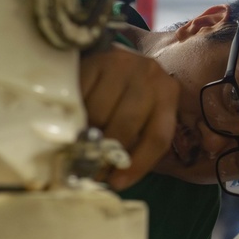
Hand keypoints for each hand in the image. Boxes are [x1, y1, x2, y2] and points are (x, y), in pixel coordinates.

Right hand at [79, 46, 178, 189]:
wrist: (106, 55)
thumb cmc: (125, 94)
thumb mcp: (142, 113)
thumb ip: (136, 140)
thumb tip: (115, 179)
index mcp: (168, 94)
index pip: (158, 137)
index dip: (138, 165)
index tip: (117, 183)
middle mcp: (151, 76)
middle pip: (127, 127)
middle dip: (106, 152)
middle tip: (89, 167)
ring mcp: (123, 65)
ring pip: (100, 114)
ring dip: (86, 134)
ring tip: (77, 144)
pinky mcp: (96, 60)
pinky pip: (81, 98)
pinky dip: (73, 115)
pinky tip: (70, 121)